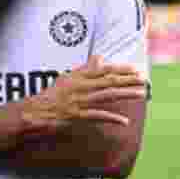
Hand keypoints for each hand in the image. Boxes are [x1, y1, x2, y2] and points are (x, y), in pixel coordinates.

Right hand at [18, 55, 147, 133]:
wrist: (36, 112)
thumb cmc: (52, 95)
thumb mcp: (68, 77)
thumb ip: (86, 68)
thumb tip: (100, 57)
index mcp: (79, 76)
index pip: (103, 70)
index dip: (121, 69)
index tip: (135, 69)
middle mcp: (81, 87)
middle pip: (109, 81)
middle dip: (128, 80)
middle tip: (143, 79)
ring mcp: (80, 101)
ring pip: (107, 96)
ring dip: (125, 94)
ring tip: (141, 94)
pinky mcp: (78, 115)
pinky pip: (98, 116)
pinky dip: (112, 118)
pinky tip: (125, 121)